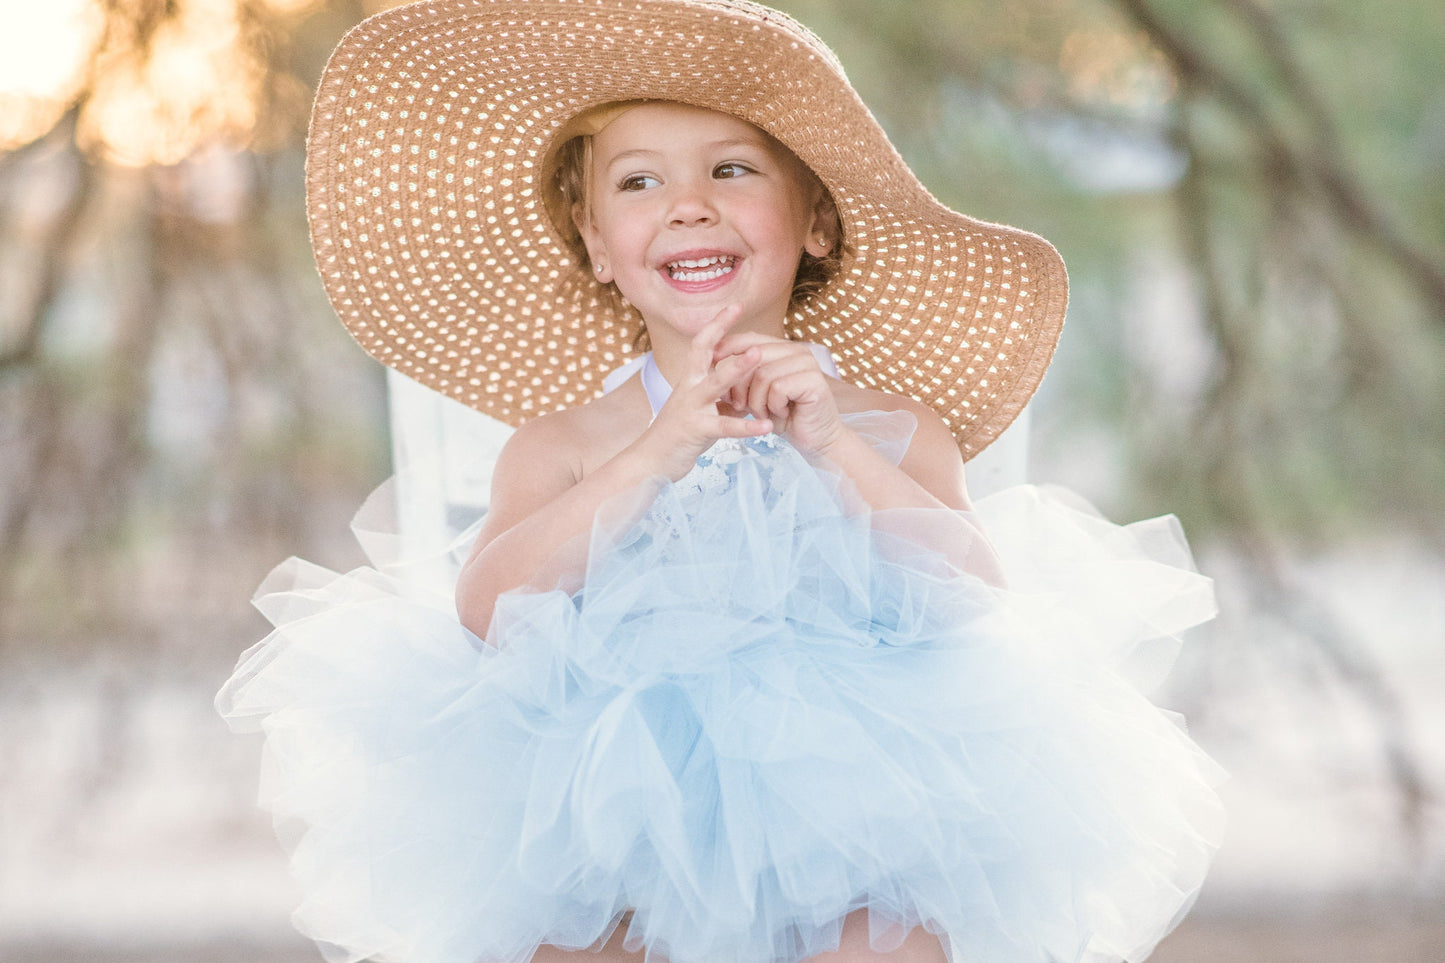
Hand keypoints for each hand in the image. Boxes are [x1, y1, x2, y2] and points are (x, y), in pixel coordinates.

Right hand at [630, 307, 774, 479]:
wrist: (650, 462)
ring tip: (760, 355)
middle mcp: (688, 388)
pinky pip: (724, 427)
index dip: (717, 324)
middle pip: (702, 351)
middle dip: (721, 329)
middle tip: (740, 309)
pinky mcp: (696, 430)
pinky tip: (766, 427)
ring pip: (715, 383)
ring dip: (738, 368)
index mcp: (690, 380)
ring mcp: (691, 407)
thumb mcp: (701, 408)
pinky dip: (747, 427)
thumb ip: (722, 395)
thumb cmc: (678, 434)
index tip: (736, 305)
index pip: (702, 344)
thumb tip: (747, 384)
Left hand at [713, 332, 846, 454]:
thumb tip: (711, 358)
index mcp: (783, 349)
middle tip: (741, 406)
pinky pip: (778, 388)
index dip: (727, 347)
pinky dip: (773, 406)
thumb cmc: (784, 417)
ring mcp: (807, 364)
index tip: (710, 361)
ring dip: (757, 401)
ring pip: (763, 374)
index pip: (750, 339)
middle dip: (740, 384)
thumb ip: (742, 374)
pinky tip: (782, 414)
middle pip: (753, 355)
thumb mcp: (758, 392)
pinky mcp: (814, 380)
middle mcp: (797, 351)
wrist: (815, 440)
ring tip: (765, 413)